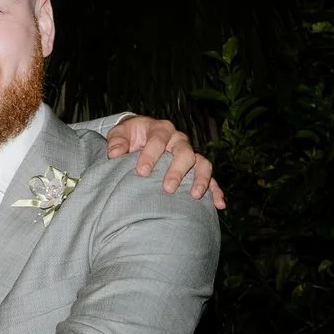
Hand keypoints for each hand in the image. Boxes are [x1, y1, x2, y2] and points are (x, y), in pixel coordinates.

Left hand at [104, 115, 226, 209]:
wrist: (141, 135)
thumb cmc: (130, 136)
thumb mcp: (121, 133)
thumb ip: (117, 141)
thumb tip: (114, 154)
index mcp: (160, 129)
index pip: (158, 140)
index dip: (151, 155)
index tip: (142, 172)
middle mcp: (178, 140)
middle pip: (184, 152)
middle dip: (177, 170)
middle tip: (168, 188)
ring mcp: (189, 153)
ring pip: (201, 162)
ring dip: (200, 179)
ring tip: (195, 195)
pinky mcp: (195, 167)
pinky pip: (211, 177)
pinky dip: (216, 189)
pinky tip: (219, 204)